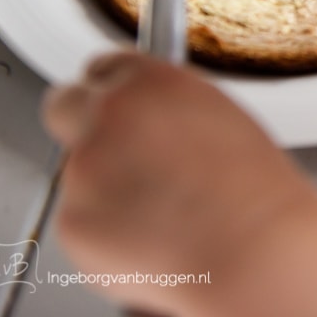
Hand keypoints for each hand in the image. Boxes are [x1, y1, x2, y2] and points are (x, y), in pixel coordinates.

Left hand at [42, 51, 316, 315]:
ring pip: (76, 172)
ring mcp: (82, 171)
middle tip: (114, 149)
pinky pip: (80, 219)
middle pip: (63, 105)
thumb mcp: (217, 116)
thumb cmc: (251, 188)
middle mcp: (106, 118)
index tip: (118, 104)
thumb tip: (149, 113)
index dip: (113, 91)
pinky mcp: (72, 223)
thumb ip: (168, 104)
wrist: (252, 248)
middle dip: (83, 123)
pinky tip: (151, 234)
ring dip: (105, 186)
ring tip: (161, 208)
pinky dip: (106, 229)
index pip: (104, 68)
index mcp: (147, 83)